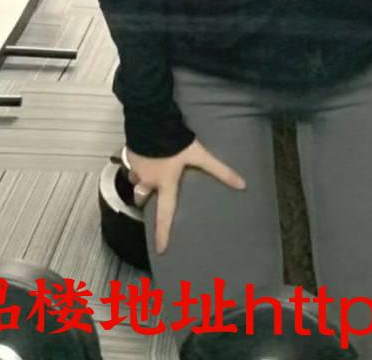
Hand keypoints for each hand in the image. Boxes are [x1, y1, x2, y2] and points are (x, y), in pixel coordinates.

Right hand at [125, 139, 246, 253]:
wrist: (152, 121)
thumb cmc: (176, 142)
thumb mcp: (200, 155)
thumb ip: (220, 170)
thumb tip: (242, 184)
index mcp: (165, 184)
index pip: (164, 215)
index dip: (163, 234)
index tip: (160, 250)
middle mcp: (148, 181)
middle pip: (143, 197)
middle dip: (146, 198)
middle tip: (154, 193)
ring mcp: (136, 169)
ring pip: (136, 181)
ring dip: (141, 179)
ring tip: (150, 170)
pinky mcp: (129, 155)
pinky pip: (132, 164)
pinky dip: (138, 163)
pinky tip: (145, 153)